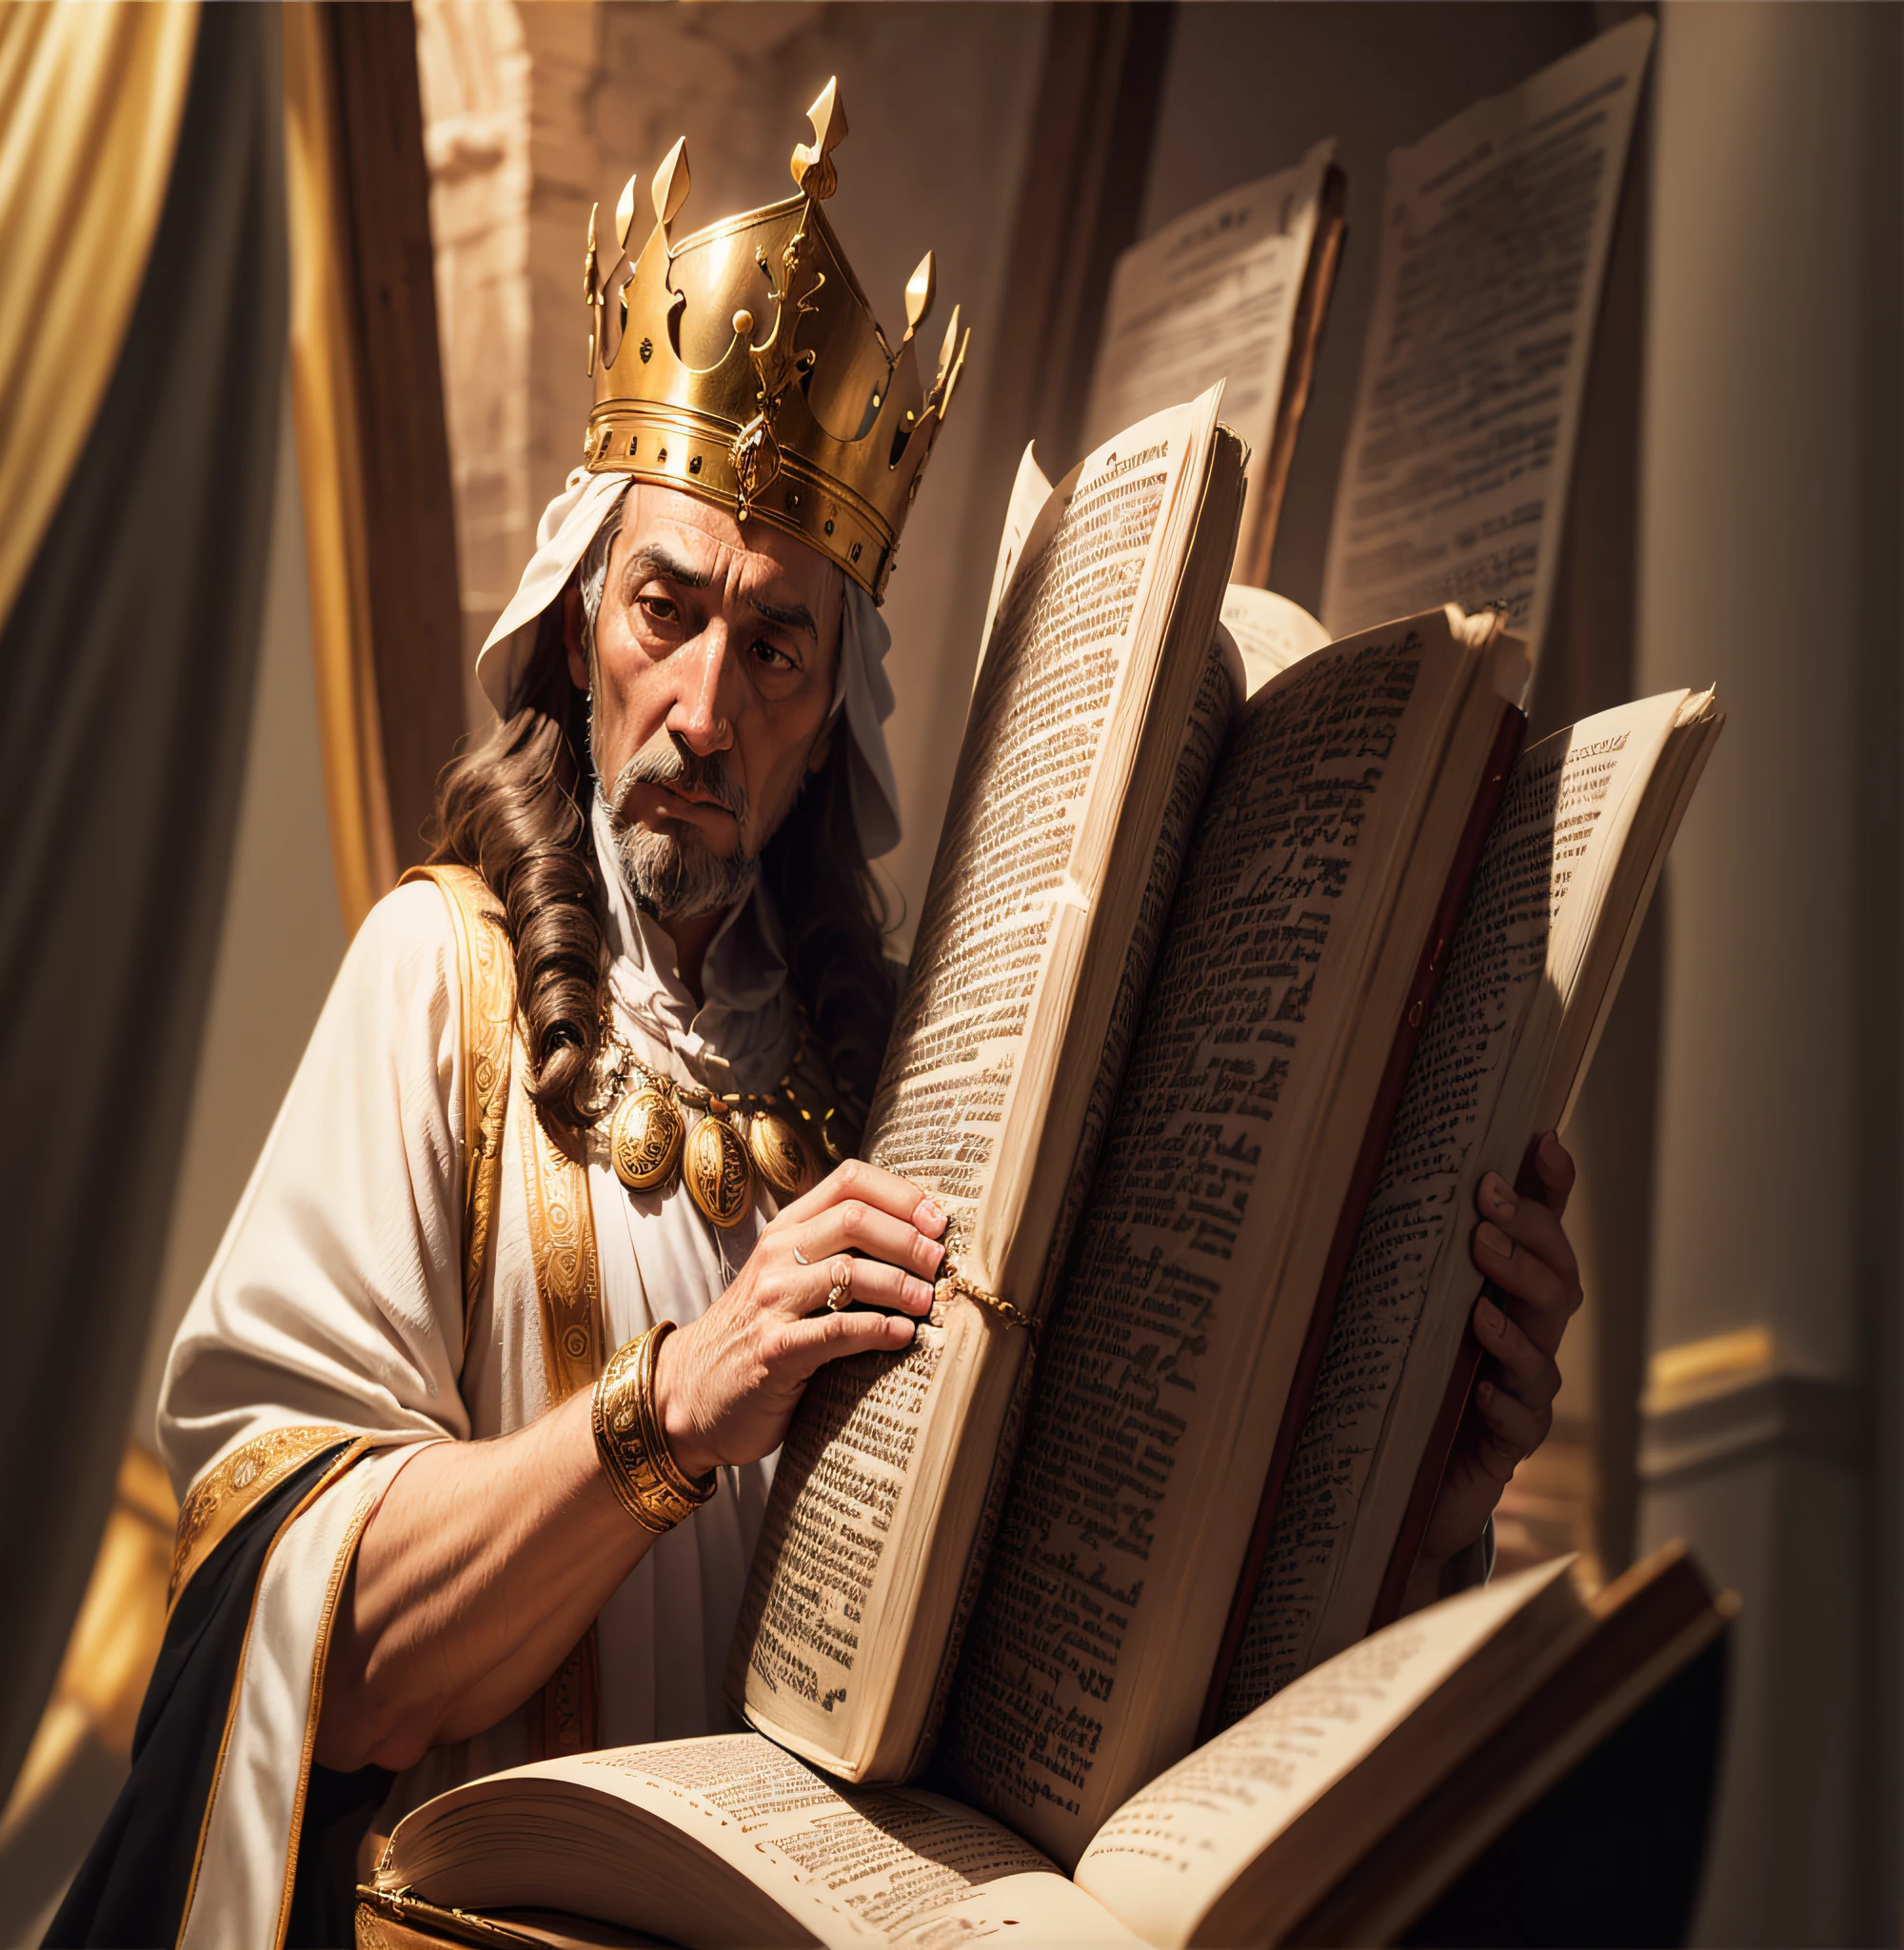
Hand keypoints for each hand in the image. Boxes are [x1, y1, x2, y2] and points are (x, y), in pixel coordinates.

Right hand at [654, 1159, 945, 1475]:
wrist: (687, 1395)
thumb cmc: (754, 1336)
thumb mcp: (784, 1280)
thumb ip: (831, 1254)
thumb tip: (917, 1241)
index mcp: (784, 1231)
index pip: (848, 1181)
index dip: (901, 1194)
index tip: (937, 1218)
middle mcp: (776, 1256)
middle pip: (857, 1219)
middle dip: (910, 1239)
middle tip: (941, 1262)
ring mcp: (772, 1302)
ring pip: (852, 1271)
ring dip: (902, 1285)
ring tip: (929, 1302)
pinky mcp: (776, 1350)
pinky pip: (840, 1329)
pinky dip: (881, 1330)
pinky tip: (904, 1336)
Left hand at [1406, 1132, 1581, 1607]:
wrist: (1399, 1481)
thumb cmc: (1402, 1379)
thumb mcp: (1400, 1308)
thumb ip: (1403, 1256)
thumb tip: (1365, 1167)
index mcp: (1506, 1293)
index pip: (1543, 1232)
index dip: (1552, 1188)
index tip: (1543, 1139)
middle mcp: (1526, 1336)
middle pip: (1557, 1282)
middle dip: (1527, 1240)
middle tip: (1484, 1206)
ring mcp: (1523, 1391)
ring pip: (1544, 1348)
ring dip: (1514, 1316)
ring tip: (1479, 1300)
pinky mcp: (1508, 1447)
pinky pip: (1524, 1421)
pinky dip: (1506, 1402)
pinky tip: (1479, 1390)